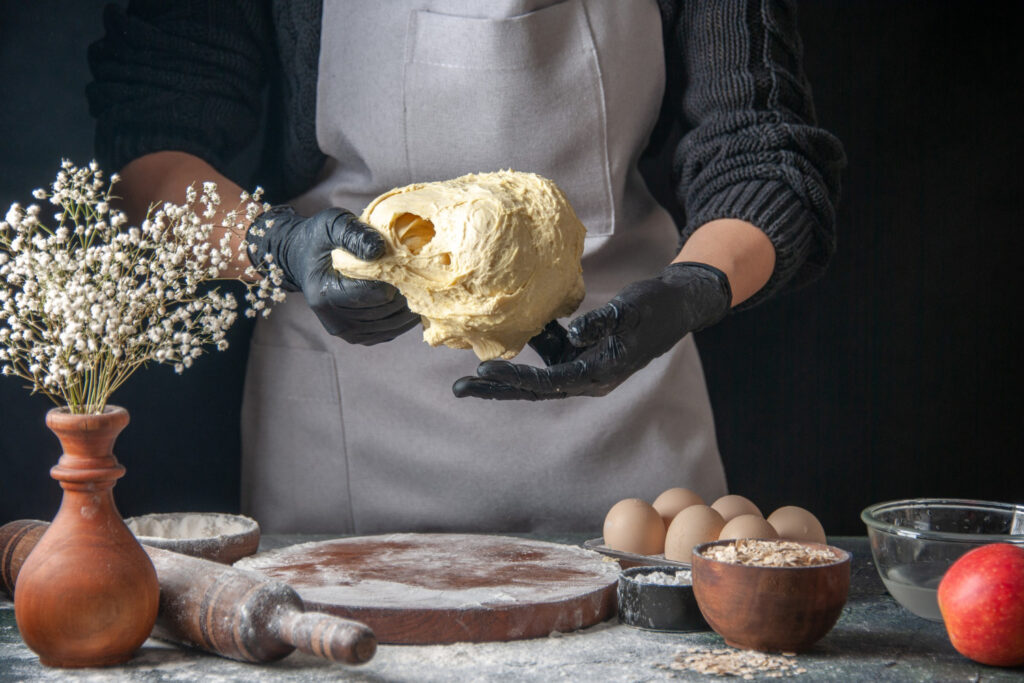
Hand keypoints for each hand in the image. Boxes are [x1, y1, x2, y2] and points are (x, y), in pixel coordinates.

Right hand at [247, 206, 418, 343]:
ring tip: (409, 280)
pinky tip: (404, 296)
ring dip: (408, 304)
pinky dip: (403, 316)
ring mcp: (347, 333)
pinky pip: (391, 331)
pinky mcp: (358, 337)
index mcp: (326, 294)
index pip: (377, 293)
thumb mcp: (333, 225)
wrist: (303, 259)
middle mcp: (336, 320)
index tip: (403, 259)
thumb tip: (379, 250)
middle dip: (404, 289)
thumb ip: (355, 235)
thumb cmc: (320, 238)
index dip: (397, 276)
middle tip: (411, 268)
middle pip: (387, 310)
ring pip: (394, 324)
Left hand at [451, 262, 730, 399]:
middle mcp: (587, 378)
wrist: (676, 306)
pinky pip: (545, 356)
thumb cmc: (654, 307)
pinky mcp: (578, 354)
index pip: (550, 382)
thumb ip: (602, 323)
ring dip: (502, 378)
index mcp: (599, 374)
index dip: (516, 379)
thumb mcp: (630, 310)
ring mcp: (581, 368)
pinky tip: (496, 342)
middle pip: (534, 389)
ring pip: (535, 378)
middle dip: (496, 390)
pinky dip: (522, 353)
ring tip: (466, 379)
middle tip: (458, 389)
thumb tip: (573, 335)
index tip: (484, 372)